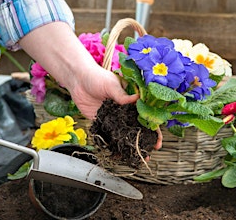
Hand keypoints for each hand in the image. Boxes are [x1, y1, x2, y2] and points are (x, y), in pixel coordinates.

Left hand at [19, 22, 161, 148]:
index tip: (158, 139)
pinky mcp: (102, 123)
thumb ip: (122, 95)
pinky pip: (109, 136)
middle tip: (148, 153)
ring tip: (135, 158)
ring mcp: (114, 118)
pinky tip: (118, 154)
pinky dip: (113, 145)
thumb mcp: (111, 84)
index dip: (153, 128)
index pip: (146, 115)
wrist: (77, 80)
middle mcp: (125, 111)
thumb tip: (137, 98)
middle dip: (144, 141)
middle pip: (138, 128)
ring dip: (129, 146)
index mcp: (132, 100)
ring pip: (124, 134)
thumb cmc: (97, 77)